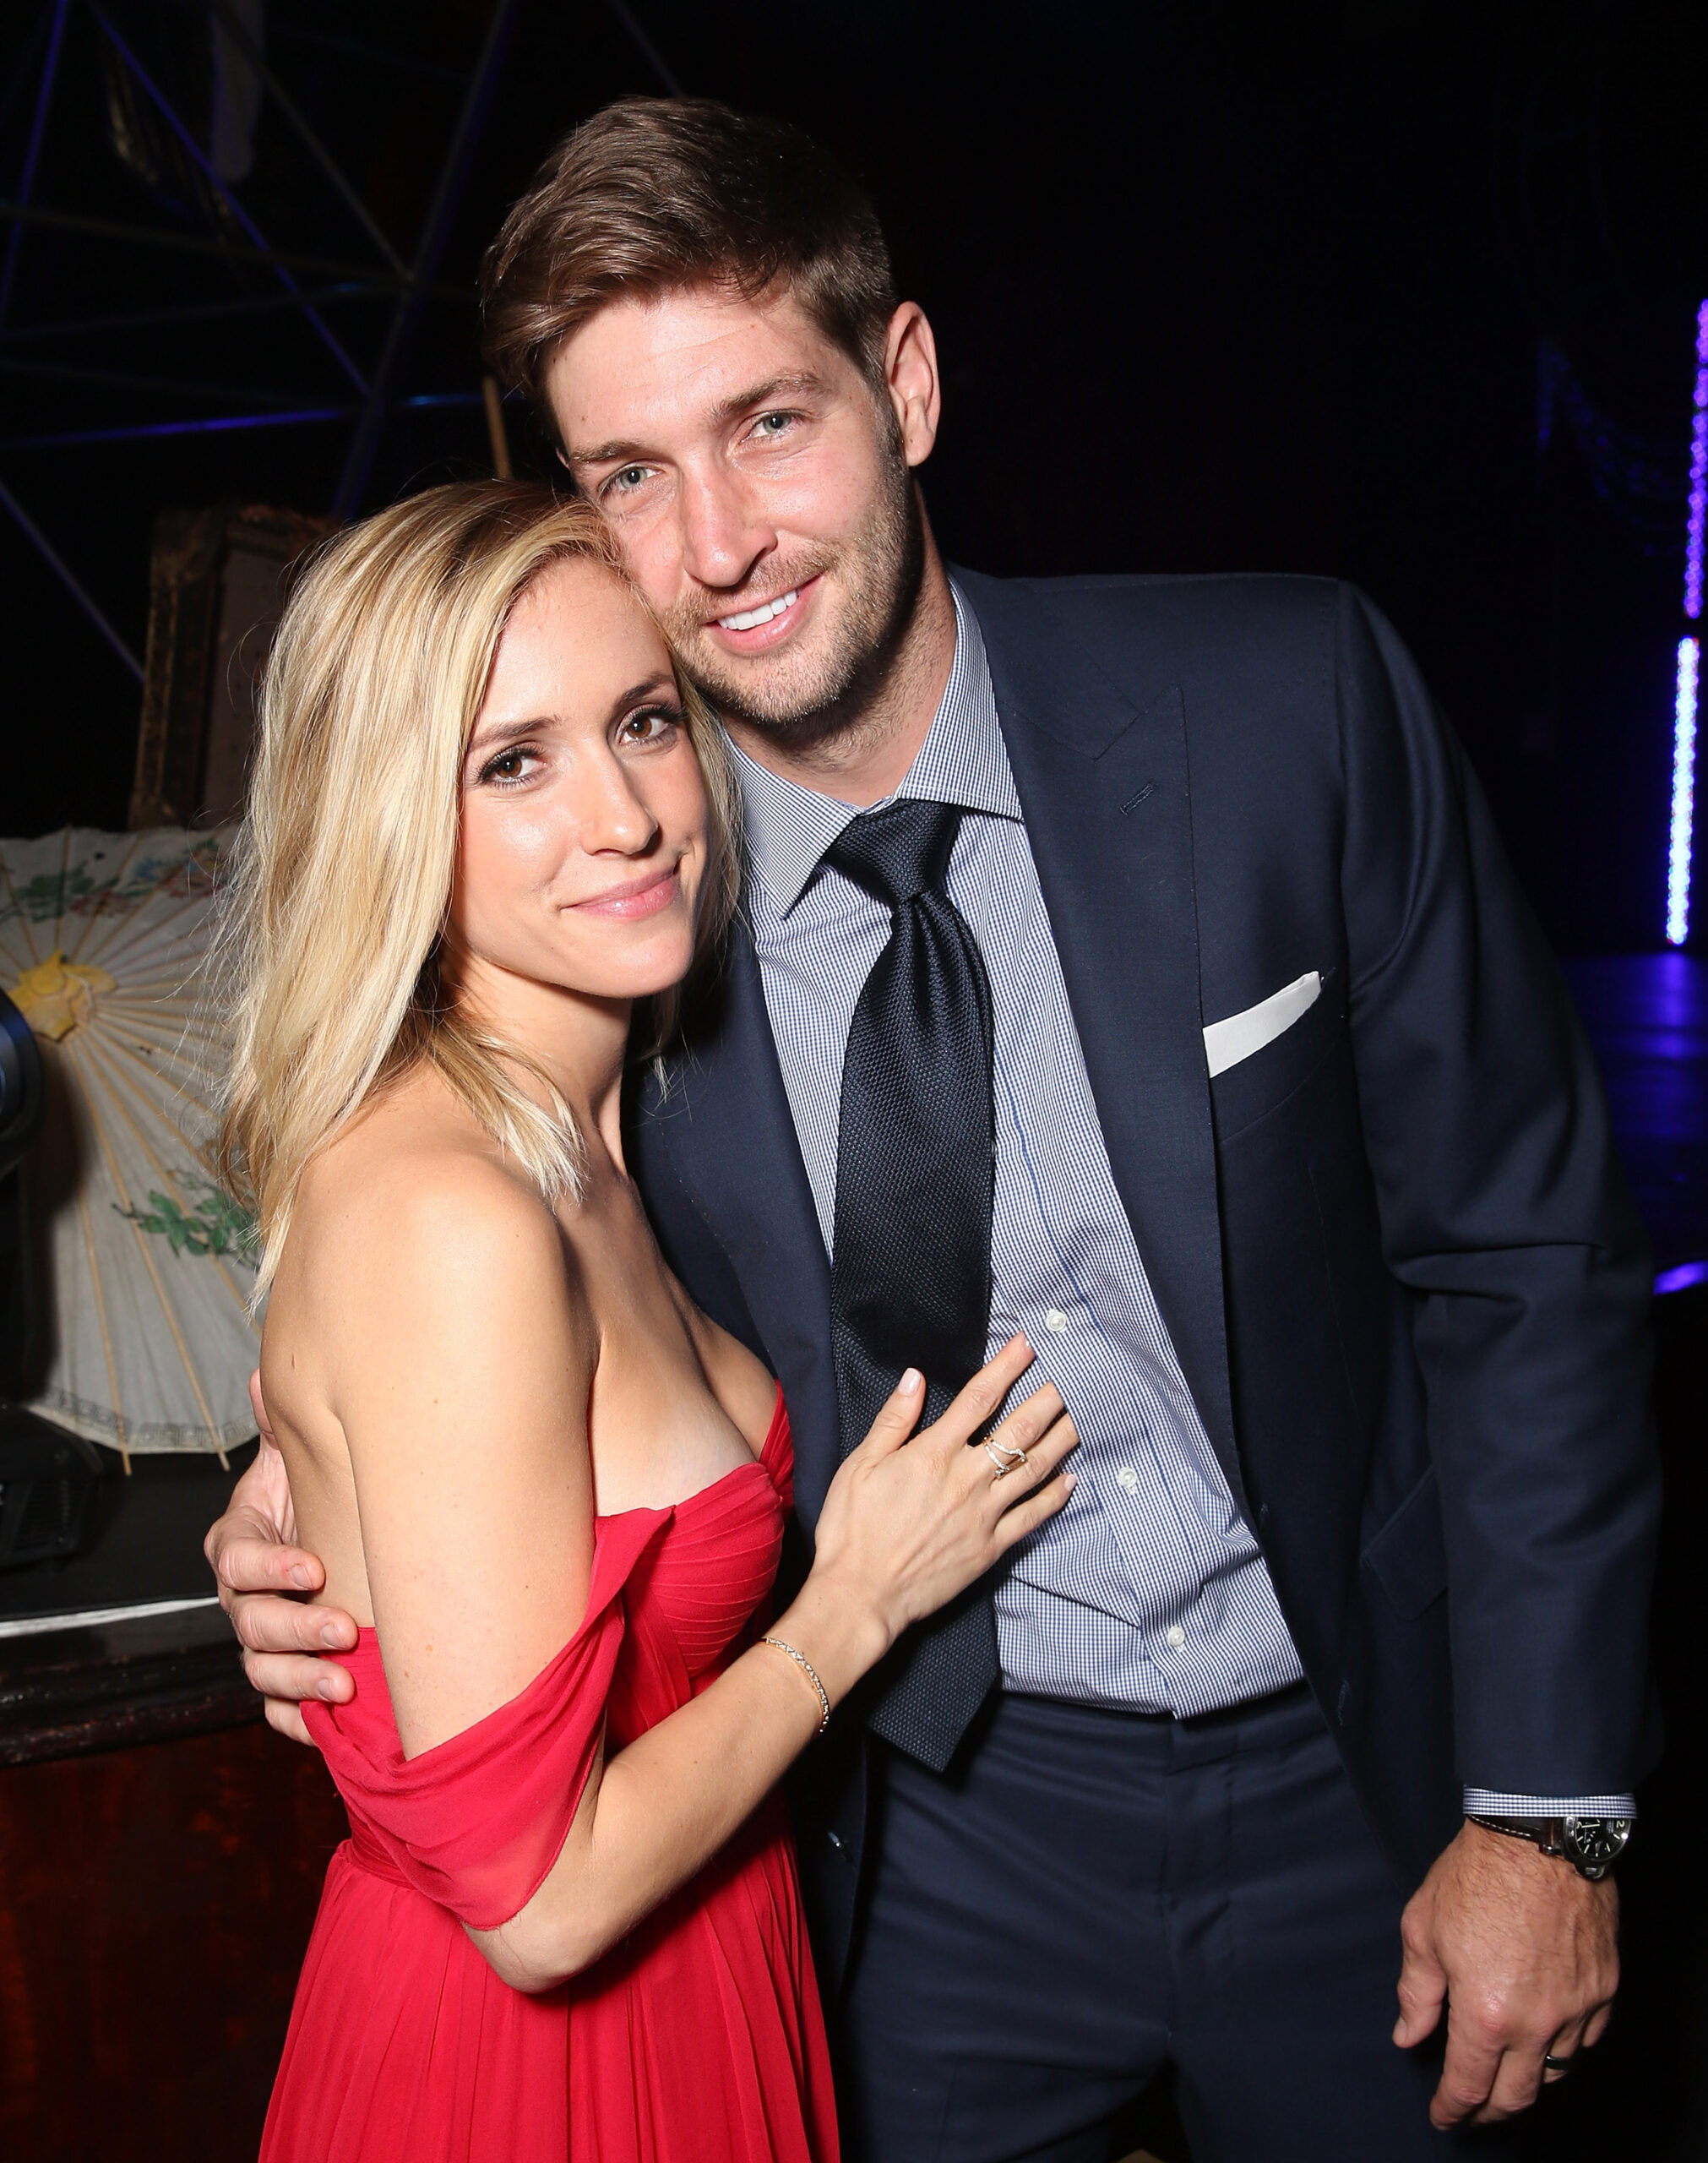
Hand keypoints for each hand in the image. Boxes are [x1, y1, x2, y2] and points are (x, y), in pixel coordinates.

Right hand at [203, 1370, 356, 1741]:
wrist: (338, 1532)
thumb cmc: (318, 1493)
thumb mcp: (302, 1457)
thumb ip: (283, 1426)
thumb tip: (265, 1378)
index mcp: (240, 1542)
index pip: (236, 1559)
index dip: (270, 1566)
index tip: (315, 1566)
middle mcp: (244, 1596)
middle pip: (250, 1623)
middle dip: (295, 1630)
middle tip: (346, 1631)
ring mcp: (261, 1639)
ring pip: (260, 1670)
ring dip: (299, 1681)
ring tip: (346, 1685)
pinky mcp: (282, 1675)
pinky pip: (275, 1708)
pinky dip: (296, 1719)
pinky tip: (327, 1726)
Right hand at [807, 1336, 1076, 1658]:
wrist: (861, 1595)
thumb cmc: (852, 1530)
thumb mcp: (859, 1465)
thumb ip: (893, 1420)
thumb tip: (915, 1378)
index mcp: (933, 1454)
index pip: (978, 1399)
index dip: (1007, 1367)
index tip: (1028, 1344)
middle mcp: (966, 1479)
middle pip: (1019, 1431)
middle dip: (1049, 1399)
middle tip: (1076, 1375)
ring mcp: (983, 1514)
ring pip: (1035, 1470)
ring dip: (1062, 1440)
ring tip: (1084, 1416)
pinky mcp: (991, 1547)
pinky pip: (1032, 1517)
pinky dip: (1055, 1497)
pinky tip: (1072, 1480)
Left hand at [1393, 1820, 1618, 2125]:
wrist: (1537, 1835)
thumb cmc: (1474, 1876)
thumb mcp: (1423, 1929)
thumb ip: (1417, 1992)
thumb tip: (1408, 2036)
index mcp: (1485, 2013)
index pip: (1469, 2084)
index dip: (1452, 2108)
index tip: (1443, 2116)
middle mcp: (1536, 2022)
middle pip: (1517, 2095)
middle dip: (1490, 2111)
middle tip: (1473, 2110)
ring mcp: (1576, 2008)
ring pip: (1556, 2072)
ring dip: (1528, 2081)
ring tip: (1506, 2076)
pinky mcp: (1604, 1989)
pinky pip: (1586, 2040)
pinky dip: (1564, 2050)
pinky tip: (1546, 2041)